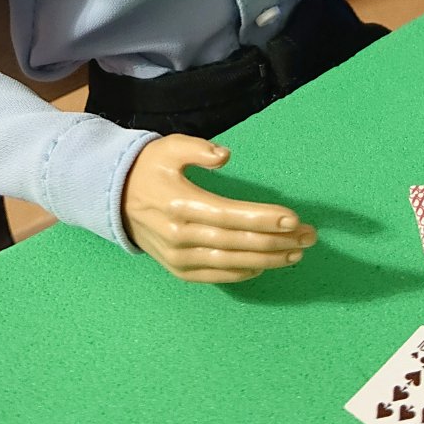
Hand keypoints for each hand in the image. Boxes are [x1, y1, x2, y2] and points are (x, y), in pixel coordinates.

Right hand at [121, 134, 316, 283]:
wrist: (114, 199)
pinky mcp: (179, 270)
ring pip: (232, 263)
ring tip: (297, 252)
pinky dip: (245, 272)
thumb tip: (225, 156)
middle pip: (238, 242)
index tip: (293, 218)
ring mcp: (179, 257)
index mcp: (181, 204)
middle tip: (309, 236)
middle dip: (278, 240)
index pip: (231, 215)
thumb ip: (197, 149)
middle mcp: (180, 235)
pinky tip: (267, 264)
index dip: (263, 218)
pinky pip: (218, 276)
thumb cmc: (149, 168)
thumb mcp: (169, 147)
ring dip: (269, 259)